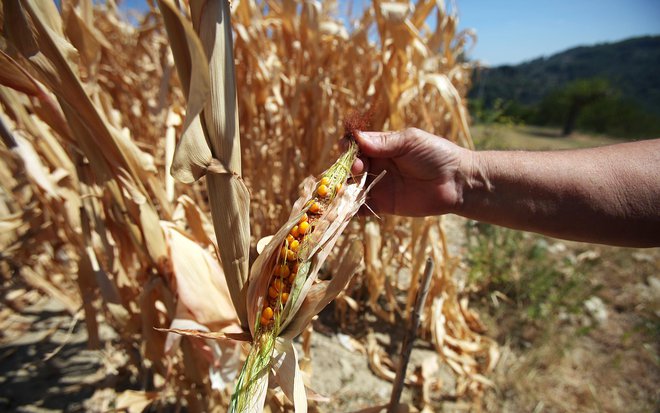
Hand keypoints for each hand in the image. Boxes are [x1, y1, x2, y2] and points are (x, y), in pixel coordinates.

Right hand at [351, 128, 467, 216]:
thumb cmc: (437, 155)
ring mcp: (379, 186)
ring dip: (345, 189)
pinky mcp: (384, 205)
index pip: (356, 146)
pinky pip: (363, 208)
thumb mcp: (410, 142)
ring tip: (345, 190)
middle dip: (347, 168)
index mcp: (382, 147)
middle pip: (351, 167)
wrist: (457, 182)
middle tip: (357, 169)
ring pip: (353, 187)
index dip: (348, 147)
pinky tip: (347, 208)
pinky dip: (352, 209)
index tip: (346, 149)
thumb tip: (357, 139)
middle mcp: (377, 166)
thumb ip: (384, 142)